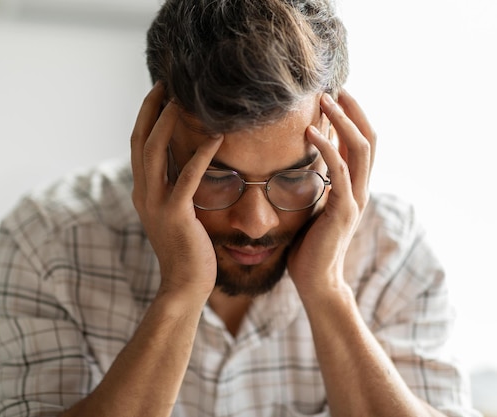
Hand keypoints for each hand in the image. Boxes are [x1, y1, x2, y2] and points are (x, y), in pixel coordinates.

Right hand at [130, 83, 223, 301]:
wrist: (183, 286)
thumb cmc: (187, 251)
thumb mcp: (174, 215)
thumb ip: (174, 190)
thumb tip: (186, 166)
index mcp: (142, 192)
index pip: (138, 145)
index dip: (146, 116)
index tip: (160, 93)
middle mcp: (143, 194)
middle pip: (140, 140)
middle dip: (151, 109)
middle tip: (166, 83)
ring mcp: (155, 204)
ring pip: (154, 151)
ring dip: (167, 122)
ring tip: (183, 99)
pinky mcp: (175, 215)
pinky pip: (187, 177)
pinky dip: (201, 155)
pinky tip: (217, 137)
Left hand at [287, 90, 376, 299]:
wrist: (314, 280)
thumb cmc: (309, 246)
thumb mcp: (315, 208)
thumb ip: (318, 187)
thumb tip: (305, 166)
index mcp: (354, 188)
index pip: (361, 144)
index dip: (353, 118)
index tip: (336, 96)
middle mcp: (360, 190)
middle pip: (369, 139)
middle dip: (354, 110)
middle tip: (335, 86)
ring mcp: (355, 200)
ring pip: (360, 149)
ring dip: (343, 120)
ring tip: (323, 99)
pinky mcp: (343, 210)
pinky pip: (339, 171)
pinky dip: (326, 148)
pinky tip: (310, 132)